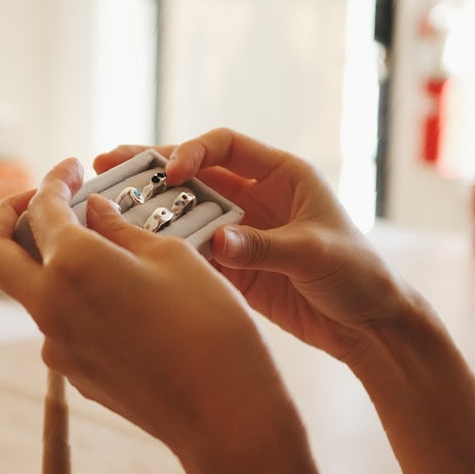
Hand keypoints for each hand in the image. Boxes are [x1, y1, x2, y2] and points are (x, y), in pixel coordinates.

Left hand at [0, 159, 303, 473]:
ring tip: (108, 252)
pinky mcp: (74, 375)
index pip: (40, 207)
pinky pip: (62, 325)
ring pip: (30, 290)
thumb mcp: (174, 257)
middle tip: (43, 201)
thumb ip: (121, 229)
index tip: (72, 171)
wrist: (224, 414)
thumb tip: (93, 212)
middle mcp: (49, 306)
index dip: (54, 180)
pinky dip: (79, 301)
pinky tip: (125, 299)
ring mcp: (57, 346)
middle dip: (5, 216)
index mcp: (72, 265)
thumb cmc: (210, 327)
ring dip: (52, 263)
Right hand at [96, 131, 408, 368]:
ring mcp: (242, 231)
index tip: (170, 173)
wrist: (371, 327)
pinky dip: (162, 245)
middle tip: (107, 163)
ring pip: (185, 209)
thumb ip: (264, 247)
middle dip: (152, 168)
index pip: (226, 146)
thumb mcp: (315, 256)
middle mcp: (257, 196)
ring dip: (149, 207)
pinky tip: (127, 244)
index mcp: (283, 176)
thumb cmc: (359, 277)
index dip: (193, 151)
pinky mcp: (234, 266)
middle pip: (195, 172)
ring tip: (103, 202)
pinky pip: (191, 248)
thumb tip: (217, 241)